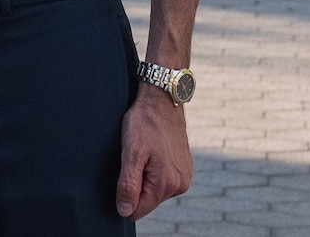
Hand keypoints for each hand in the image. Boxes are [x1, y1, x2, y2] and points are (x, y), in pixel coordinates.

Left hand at [115, 89, 191, 219]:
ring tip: (145, 152)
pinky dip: (154, 169)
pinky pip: (163, 179)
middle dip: (136, 184)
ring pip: (154, 190)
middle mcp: (180, 184)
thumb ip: (128, 185)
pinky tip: (153, 151)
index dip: (125, 195)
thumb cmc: (145, 122)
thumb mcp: (131, 152)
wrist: (163, 98)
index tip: (126, 171)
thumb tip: (125, 211)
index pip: (137, 210)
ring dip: (145, 175)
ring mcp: (184, 176)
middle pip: (147, 201)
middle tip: (135, 158)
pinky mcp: (184, 167)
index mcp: (167, 183)